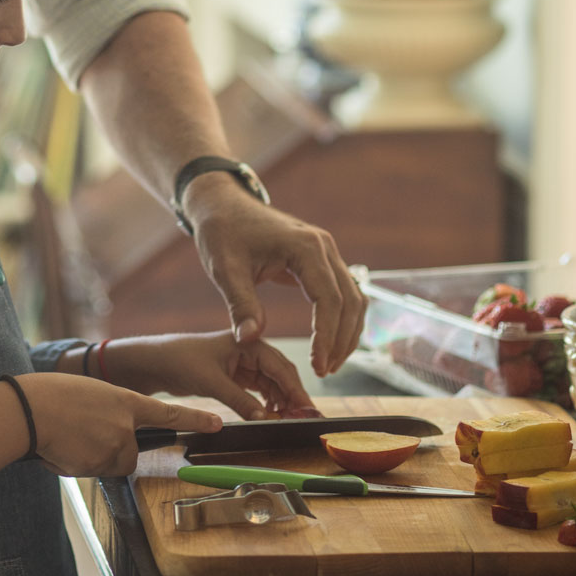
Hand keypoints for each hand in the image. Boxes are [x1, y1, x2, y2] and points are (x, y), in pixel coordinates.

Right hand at [18, 372, 221, 477]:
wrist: (31, 409)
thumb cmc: (53, 396)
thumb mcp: (91, 394)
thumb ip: (107, 412)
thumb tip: (106, 437)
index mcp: (125, 401)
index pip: (168, 413)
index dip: (195, 418)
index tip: (219, 422)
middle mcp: (126, 426)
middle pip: (129, 454)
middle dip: (110, 451)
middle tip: (82, 435)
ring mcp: (113, 447)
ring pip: (108, 464)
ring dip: (91, 459)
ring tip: (68, 438)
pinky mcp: (98, 466)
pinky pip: (90, 472)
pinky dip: (75, 466)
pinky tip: (60, 449)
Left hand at [95, 331, 318, 419]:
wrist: (156, 362)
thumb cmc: (181, 360)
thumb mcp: (212, 382)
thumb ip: (240, 401)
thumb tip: (266, 420)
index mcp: (246, 341)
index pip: (278, 365)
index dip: (295, 388)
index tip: (307, 408)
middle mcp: (248, 349)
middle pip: (280, 374)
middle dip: (293, 395)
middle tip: (305, 418)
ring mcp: (243, 363)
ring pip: (271, 384)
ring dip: (281, 401)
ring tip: (290, 421)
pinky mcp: (236, 376)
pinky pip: (259, 390)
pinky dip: (267, 403)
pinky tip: (272, 416)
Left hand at [182, 175, 366, 375]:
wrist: (223, 204)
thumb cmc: (222, 232)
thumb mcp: (225, 269)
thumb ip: (240, 304)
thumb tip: (250, 339)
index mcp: (305, 247)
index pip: (330, 299)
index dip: (327, 336)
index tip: (318, 365)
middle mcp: (324, 246)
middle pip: (350, 300)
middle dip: (341, 340)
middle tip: (324, 371)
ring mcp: (325, 251)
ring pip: (354, 297)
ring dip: (347, 332)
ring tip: (329, 364)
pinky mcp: (320, 258)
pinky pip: (343, 292)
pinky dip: (341, 318)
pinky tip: (329, 342)